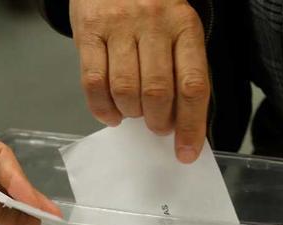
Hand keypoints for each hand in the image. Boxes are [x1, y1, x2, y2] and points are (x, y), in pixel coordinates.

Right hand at [69, 0, 209, 162]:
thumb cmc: (151, 9)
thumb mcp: (177, 28)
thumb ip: (181, 69)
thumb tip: (182, 126)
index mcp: (184, 26)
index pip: (193, 85)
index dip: (191, 126)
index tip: (186, 153)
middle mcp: (153, 23)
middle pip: (157, 92)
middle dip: (158, 121)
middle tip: (157, 125)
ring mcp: (119, 26)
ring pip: (125, 90)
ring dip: (130, 114)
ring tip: (133, 112)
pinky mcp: (89, 31)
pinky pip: (93, 82)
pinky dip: (102, 108)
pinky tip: (111, 112)